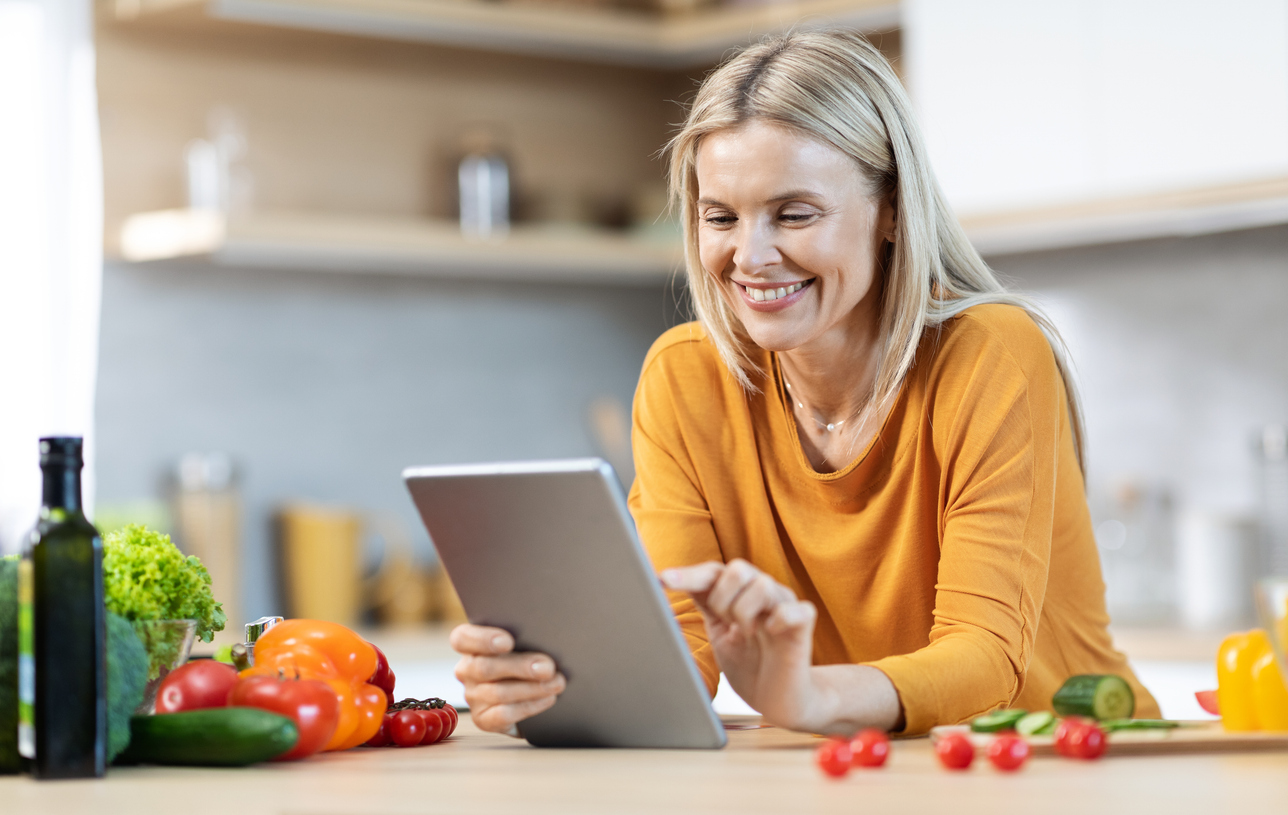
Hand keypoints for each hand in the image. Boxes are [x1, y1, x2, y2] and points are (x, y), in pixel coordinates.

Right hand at [450, 624, 566, 736]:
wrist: (530, 694)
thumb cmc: (527, 659)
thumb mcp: (524, 643)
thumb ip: (526, 637)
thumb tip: (548, 638)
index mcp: (470, 645)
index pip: (462, 638)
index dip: (482, 639)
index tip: (508, 641)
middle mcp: (467, 670)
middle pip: (484, 667)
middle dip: (520, 667)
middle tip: (547, 667)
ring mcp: (473, 696)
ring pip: (497, 692)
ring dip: (532, 688)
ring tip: (557, 683)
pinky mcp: (483, 719)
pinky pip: (503, 714)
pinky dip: (529, 706)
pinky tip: (548, 698)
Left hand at [661, 559, 820, 730]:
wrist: (779, 701)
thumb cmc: (749, 666)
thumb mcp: (719, 633)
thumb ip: (705, 605)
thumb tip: (669, 580)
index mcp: (740, 594)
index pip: (713, 573)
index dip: (688, 575)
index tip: (662, 580)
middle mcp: (763, 592)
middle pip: (738, 568)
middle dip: (722, 599)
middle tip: (728, 625)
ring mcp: (784, 605)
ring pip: (761, 585)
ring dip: (745, 613)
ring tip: (749, 634)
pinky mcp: (803, 623)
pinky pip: (793, 608)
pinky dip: (778, 619)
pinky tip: (771, 632)